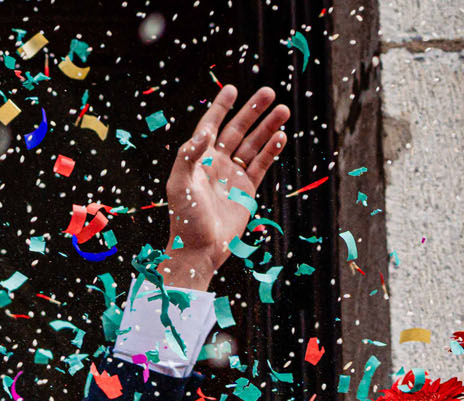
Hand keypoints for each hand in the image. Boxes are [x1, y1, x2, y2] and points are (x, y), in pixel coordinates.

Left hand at [160, 85, 289, 288]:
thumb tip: (205, 132)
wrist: (199, 249)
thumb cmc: (185, 219)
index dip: (220, 108)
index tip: (232, 89)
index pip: (209, 126)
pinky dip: (271, 151)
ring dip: (267, 128)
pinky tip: (281, 137)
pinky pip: (261, 165)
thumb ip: (189, 156)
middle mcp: (215, 165)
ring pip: (252, 145)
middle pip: (236, 130)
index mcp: (197, 160)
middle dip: (252, 111)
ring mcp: (232, 176)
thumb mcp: (180, 185)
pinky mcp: (246, 190)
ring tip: (283, 110)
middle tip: (269, 92)